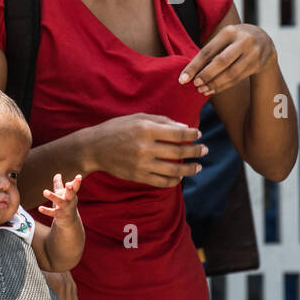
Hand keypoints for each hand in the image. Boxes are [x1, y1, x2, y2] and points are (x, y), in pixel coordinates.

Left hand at [37, 173, 81, 223]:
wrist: (69, 221)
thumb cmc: (66, 204)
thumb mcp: (63, 194)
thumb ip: (59, 184)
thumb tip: (57, 174)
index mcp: (72, 194)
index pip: (75, 187)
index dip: (77, 182)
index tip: (79, 176)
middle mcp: (70, 201)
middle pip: (71, 194)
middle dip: (70, 189)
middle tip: (68, 184)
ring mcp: (65, 208)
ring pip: (60, 202)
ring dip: (53, 196)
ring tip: (45, 191)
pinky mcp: (59, 215)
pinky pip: (52, 213)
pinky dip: (46, 211)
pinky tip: (40, 208)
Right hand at [83, 113, 207, 187]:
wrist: (94, 148)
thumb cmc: (118, 128)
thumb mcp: (138, 118)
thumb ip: (162, 121)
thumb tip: (186, 128)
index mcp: (146, 129)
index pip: (178, 134)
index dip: (192, 135)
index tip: (199, 134)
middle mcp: (145, 148)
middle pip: (179, 152)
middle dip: (196, 151)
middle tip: (205, 150)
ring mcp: (142, 164)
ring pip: (173, 170)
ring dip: (190, 169)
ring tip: (198, 166)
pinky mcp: (138, 176)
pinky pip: (162, 182)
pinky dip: (174, 180)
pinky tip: (180, 176)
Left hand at [177, 23, 276, 97]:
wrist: (265, 41)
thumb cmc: (235, 39)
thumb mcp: (225, 36)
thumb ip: (211, 50)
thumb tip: (191, 71)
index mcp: (230, 32)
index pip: (209, 50)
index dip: (194, 66)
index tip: (183, 78)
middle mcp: (243, 41)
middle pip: (221, 62)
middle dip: (206, 75)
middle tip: (194, 84)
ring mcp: (253, 54)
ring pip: (231, 73)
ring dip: (214, 84)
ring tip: (201, 89)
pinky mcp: (257, 65)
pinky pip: (237, 79)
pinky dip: (223, 86)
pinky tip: (212, 89)